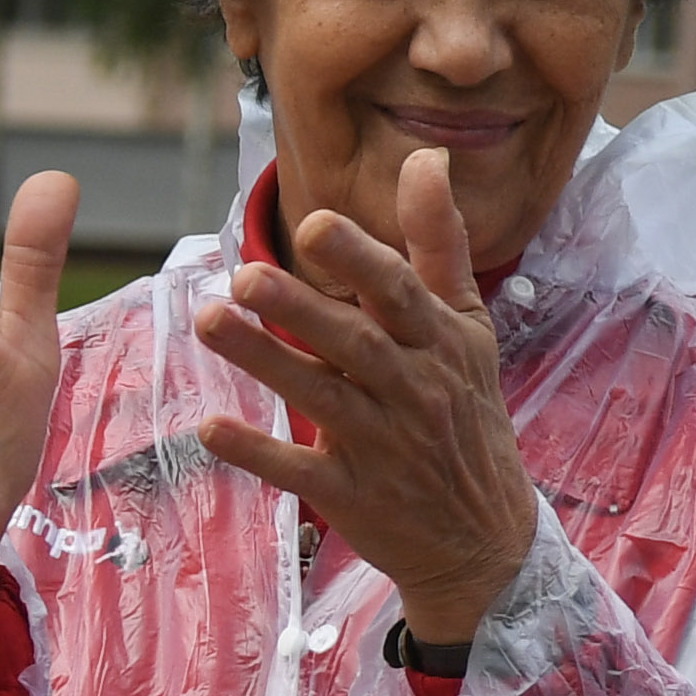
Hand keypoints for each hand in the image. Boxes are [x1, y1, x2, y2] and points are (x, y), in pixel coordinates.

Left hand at [193, 141, 542, 646]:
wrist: (486, 537)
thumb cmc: (466, 413)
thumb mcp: (467, 326)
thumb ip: (438, 244)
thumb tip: (425, 158)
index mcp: (441, 343)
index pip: (401, 293)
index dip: (362, 260)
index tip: (317, 225)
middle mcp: (414, 388)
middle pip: (354, 342)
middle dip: (300, 308)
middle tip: (243, 275)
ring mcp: (383, 444)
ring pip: (319, 397)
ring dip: (264, 360)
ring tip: (208, 322)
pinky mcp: (352, 493)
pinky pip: (299, 470)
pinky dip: (257, 452)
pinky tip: (209, 429)